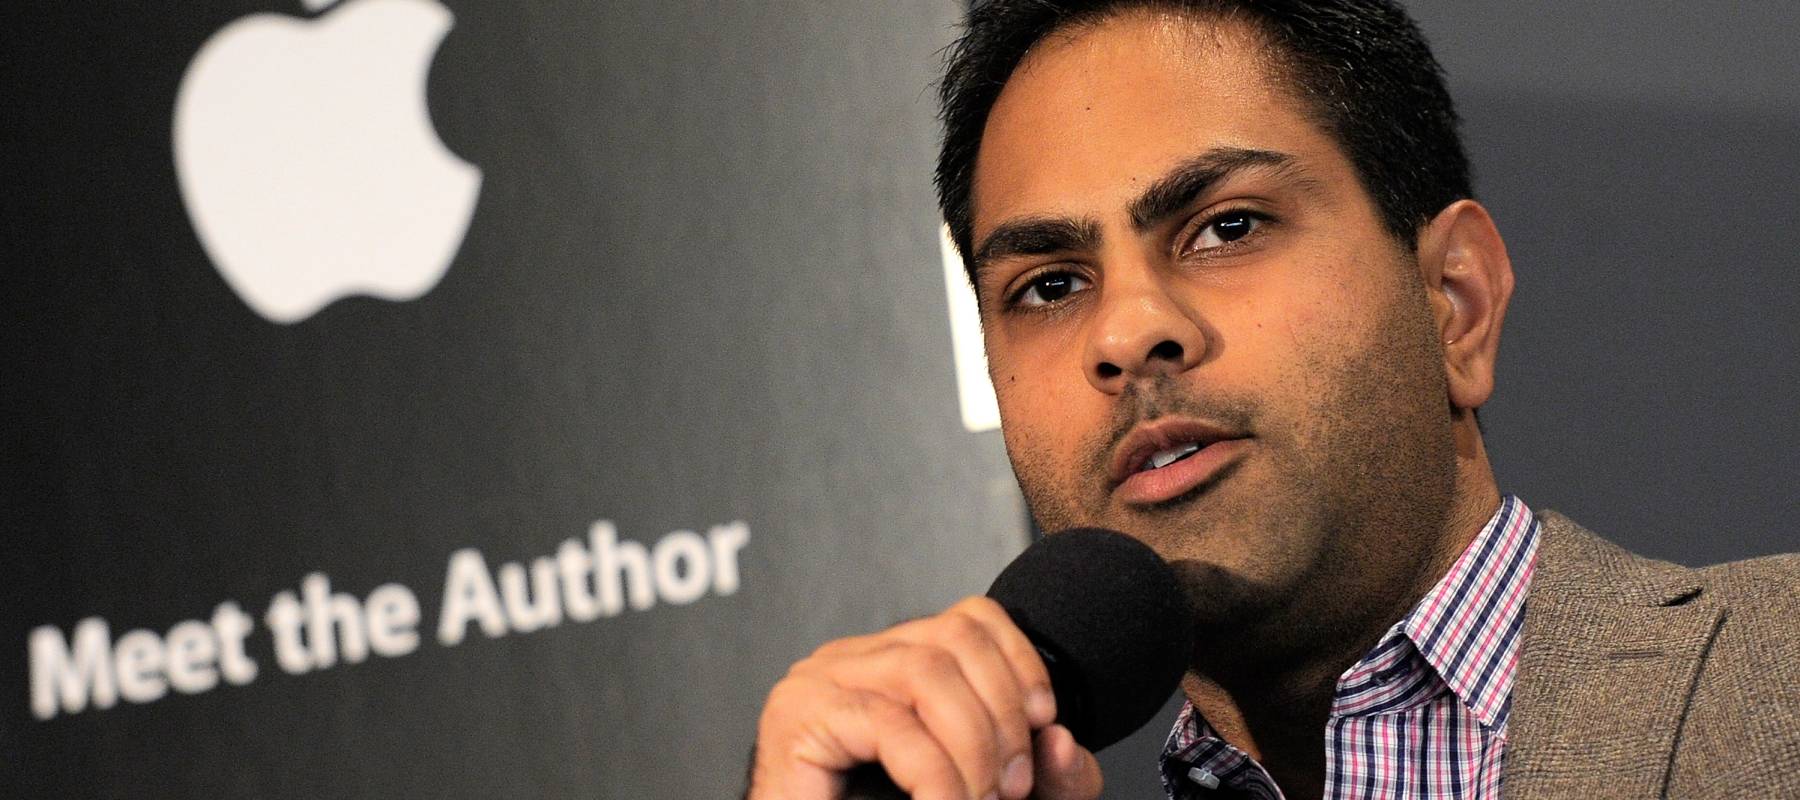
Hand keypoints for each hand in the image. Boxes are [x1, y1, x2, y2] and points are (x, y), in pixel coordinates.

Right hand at [747, 596, 1103, 799]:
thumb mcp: (992, 795)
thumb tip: (1062, 742)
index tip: (1045, 726)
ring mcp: (821, 679)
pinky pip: (887, 721)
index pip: (971, 618)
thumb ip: (1042, 777)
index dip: (1021, 662)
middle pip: (954, 636)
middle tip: (1013, 787)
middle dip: (1003, 714)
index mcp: (894, 663)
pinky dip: (933, 773)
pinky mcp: (797, 714)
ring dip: (972, 745)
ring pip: (924, 670)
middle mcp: (855, 658)